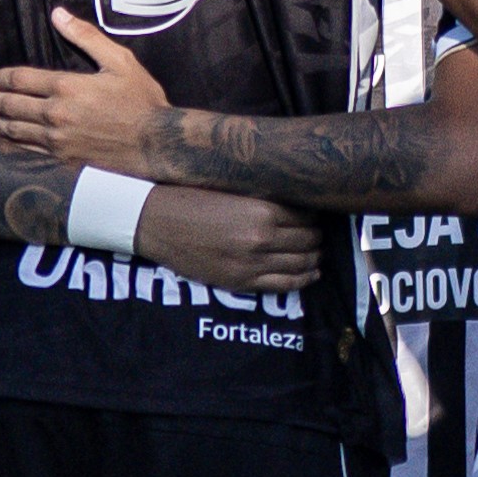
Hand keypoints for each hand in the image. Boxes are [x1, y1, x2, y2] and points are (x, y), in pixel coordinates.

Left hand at [0, 8, 172, 171]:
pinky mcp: (62, 163)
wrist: (157, 144)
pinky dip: (11, 148)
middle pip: (12, 106)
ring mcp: (57, 142)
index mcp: (66, 86)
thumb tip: (58, 13)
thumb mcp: (119, 61)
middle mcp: (55, 114)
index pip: (20, 79)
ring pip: (14, 132)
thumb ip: (86, 37)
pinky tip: (5, 146)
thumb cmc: (142, 101)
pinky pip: (27, 155)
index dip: (2, 78)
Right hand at [131, 187, 322, 293]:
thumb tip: (296, 201)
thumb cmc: (193, 200)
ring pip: (302, 263)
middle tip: (318, 233)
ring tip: (317, 251)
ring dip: (314, 257)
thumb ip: (264, 198)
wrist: (158, 223)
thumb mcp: (234, 191)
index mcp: (261, 211)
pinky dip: (304, 279)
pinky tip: (312, 273)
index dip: (315, 215)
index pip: (306, 216)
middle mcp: (262, 239)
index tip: (316, 213)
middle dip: (317, 236)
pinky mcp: (242, 282)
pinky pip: (284, 285)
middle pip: (309, 240)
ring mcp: (253, 264)